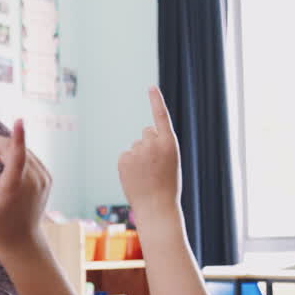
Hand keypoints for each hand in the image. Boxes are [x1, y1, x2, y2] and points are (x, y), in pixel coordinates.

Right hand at [0, 119, 51, 251]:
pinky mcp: (46, 176)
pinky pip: (27, 155)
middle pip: (12, 148)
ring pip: (20, 149)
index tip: (19, 120)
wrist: (21, 239)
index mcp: (15, 188)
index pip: (18, 157)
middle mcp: (34, 180)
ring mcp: (43, 177)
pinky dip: (11, 153)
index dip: (17, 137)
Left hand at [118, 87, 180, 214]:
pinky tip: (136, 178)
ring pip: (136, 146)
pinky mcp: (124, 160)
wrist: (156, 207)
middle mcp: (153, 143)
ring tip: (146, 175)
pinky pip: (126, 156)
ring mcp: (137, 151)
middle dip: (148, 144)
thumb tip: (143, 137)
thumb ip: (159, 146)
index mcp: (170, 143)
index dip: (156, 100)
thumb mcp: (171, 162)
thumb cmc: (167, 186)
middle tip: (155, 165)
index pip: (161, 116)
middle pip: (146, 133)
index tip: (151, 87)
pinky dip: (129, 165)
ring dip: (139, 157)